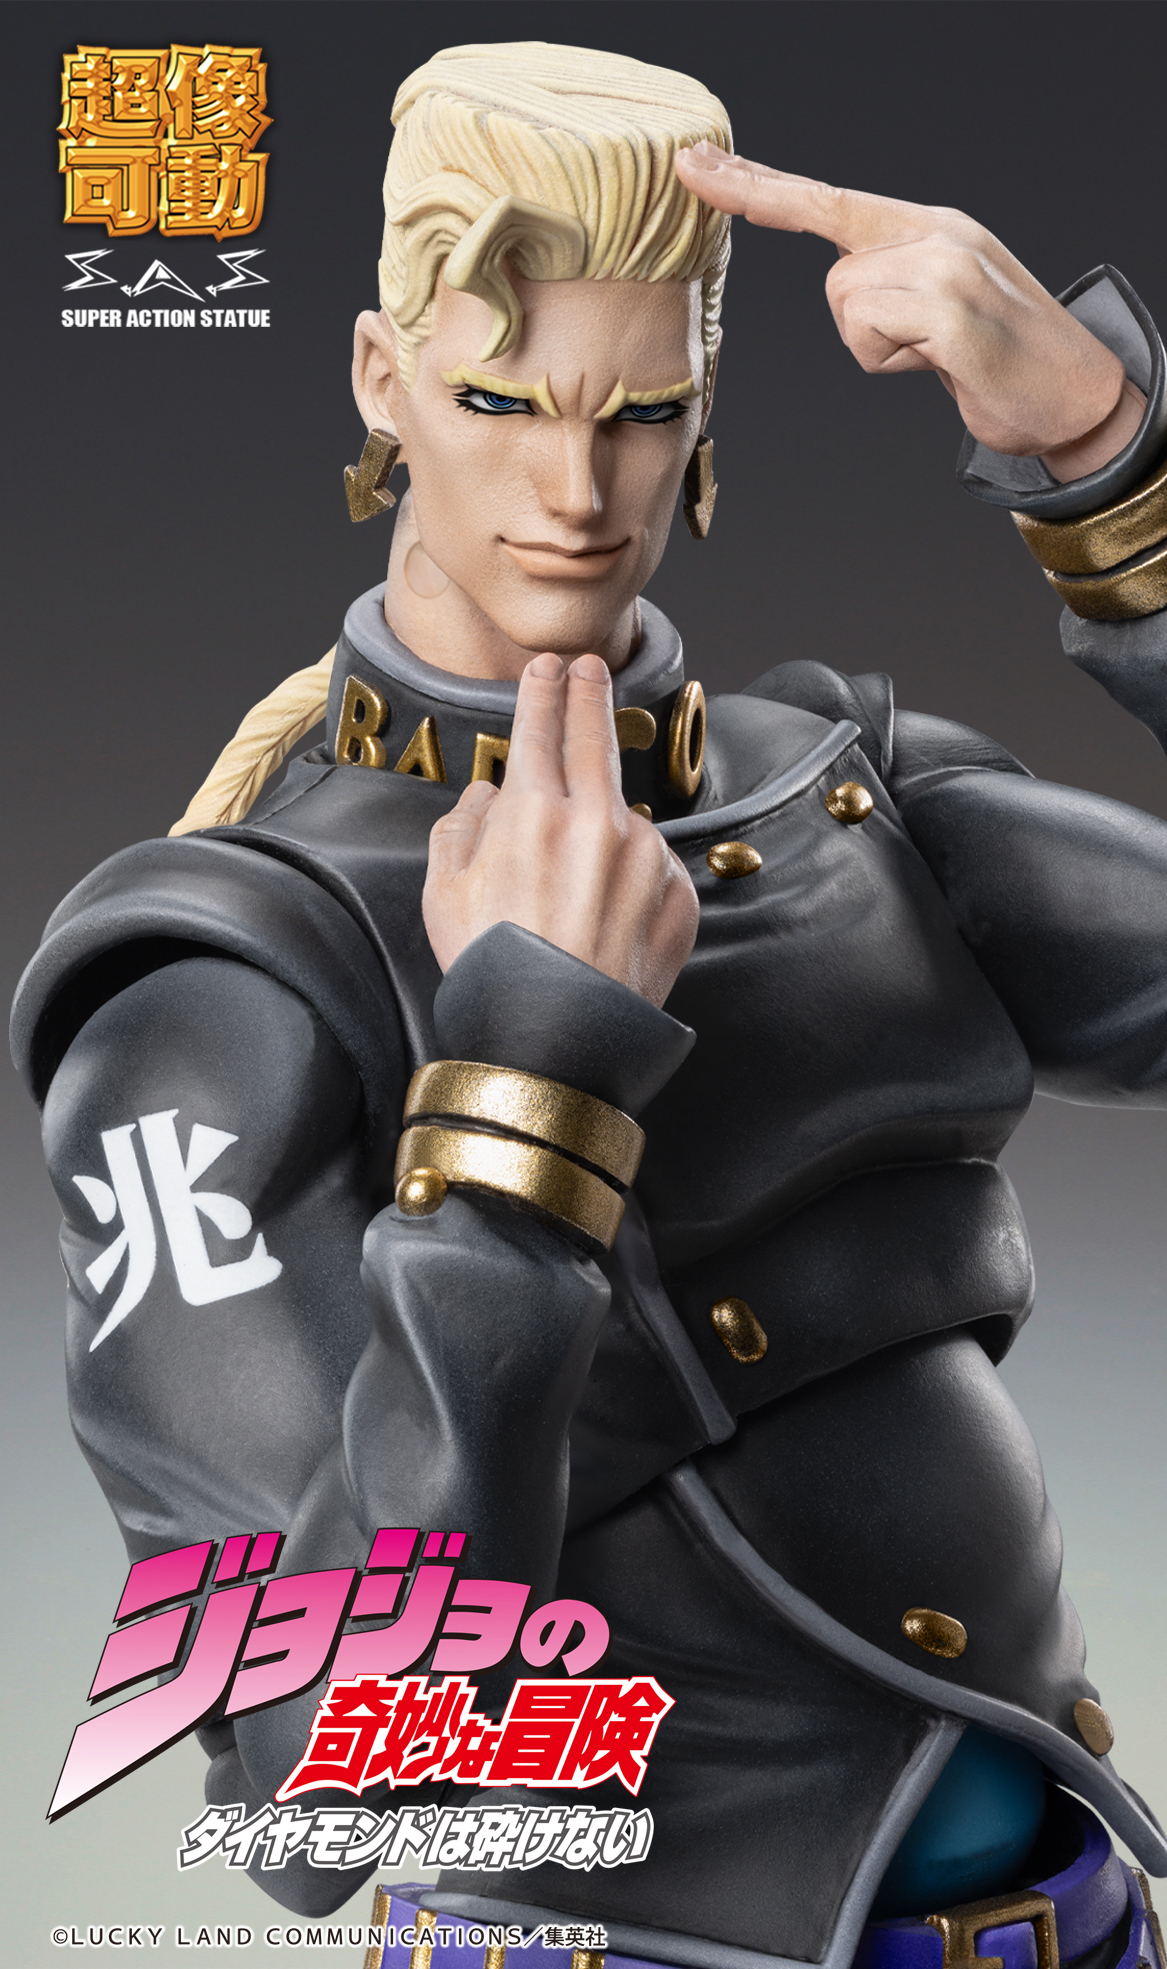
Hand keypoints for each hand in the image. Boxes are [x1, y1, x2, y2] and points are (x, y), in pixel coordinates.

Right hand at [423, 652, 698, 1006]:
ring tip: (574, 881)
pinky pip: (653, 868)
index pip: (541, 726)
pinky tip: (605, 917)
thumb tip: (484, 795)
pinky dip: (631, 878)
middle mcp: (599, 822)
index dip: (542, 690)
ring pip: (625, 815)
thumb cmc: (492, 972)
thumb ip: (460, 827)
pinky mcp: (680, 895)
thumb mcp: (445, 893)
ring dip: (605, 824)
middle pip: (596, 738)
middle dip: (590, 694)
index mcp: (534, 812)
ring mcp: (647, 858)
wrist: (557, 1043)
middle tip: (590, 668)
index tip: (547, 667)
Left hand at [675, 145, 1143, 478]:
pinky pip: (871, 334)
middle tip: (920, 340)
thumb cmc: (1001, 363)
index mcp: (929, 227)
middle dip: (865, 325)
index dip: (755, 186)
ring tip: (939, 355)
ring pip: (848, 307)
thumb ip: (891, 283)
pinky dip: (895, 362)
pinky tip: (947, 361)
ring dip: (881, 350)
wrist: (1075, 395)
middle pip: (835, 277)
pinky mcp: (948, 306)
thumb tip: (849, 287)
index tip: (695, 167)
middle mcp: (935, 231)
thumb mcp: (939, 307)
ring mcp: (944, 263)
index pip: (825, 201)